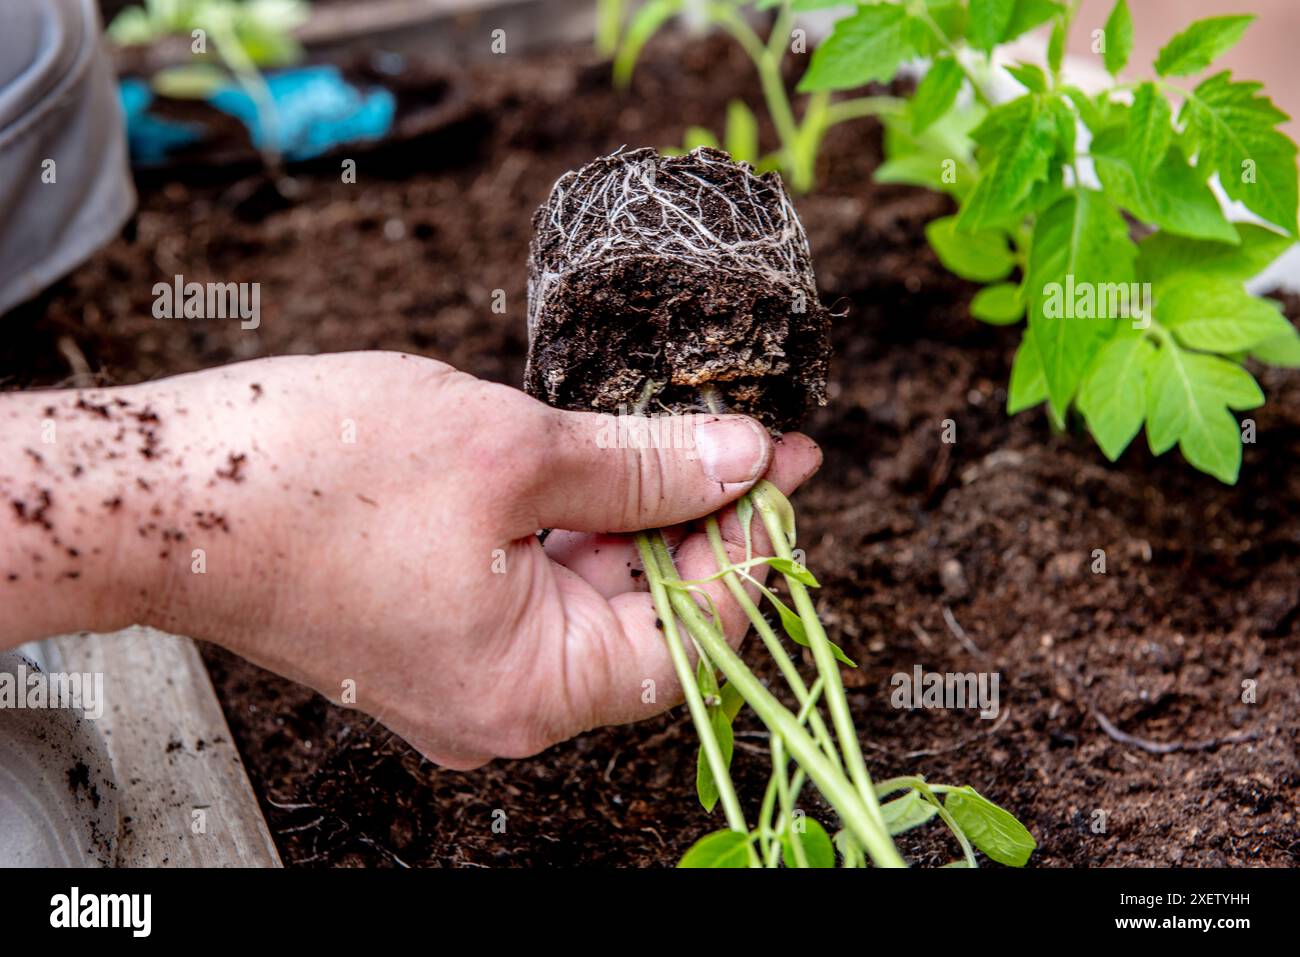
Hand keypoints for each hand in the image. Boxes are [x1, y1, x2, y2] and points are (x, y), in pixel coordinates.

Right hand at [1, 352, 820, 767]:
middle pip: (646, 617)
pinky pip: (533, 583)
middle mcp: (502, 701)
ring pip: (590, 594)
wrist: (161, 493)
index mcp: (531, 687)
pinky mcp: (432, 627)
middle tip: (750, 437)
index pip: (692, 638)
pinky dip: (575, 524)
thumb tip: (737, 459)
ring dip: (639, 515)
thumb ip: (640, 465)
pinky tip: (603, 460)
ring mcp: (464, 669)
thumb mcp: (512, 451)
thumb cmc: (313, 476)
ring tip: (685, 434)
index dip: (749, 547)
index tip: (781, 466)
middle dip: (700, 520)